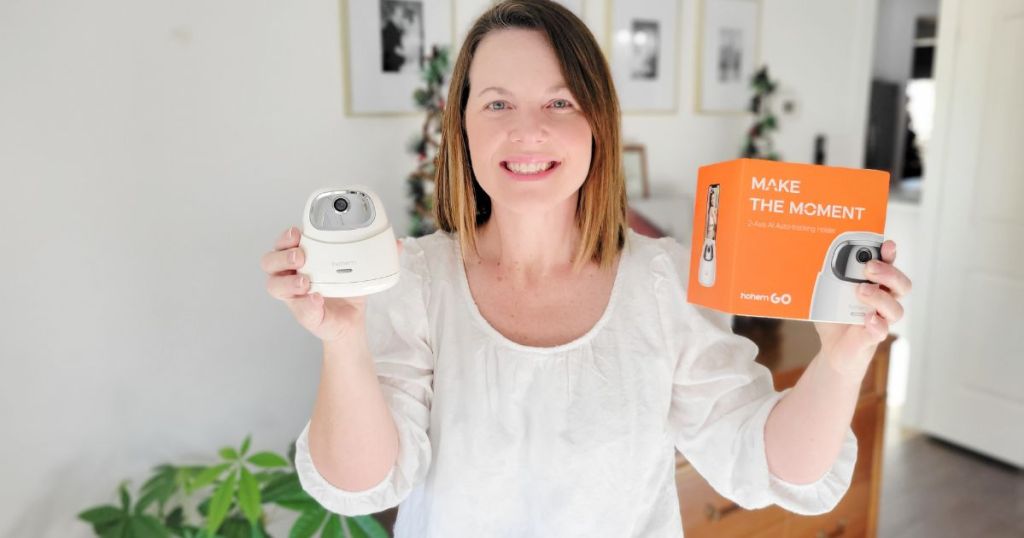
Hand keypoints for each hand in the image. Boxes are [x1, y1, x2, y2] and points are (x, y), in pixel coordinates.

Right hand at [261, 226, 402, 341]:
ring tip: (306, 282)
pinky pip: (297, 308)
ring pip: (274, 285)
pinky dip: (306, 304)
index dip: (285, 236)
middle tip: (302, 256)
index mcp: (302, 257)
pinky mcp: (303, 313)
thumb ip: (376, 255)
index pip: (283, 242)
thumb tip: (397, 243)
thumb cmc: (347, 289)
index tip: (297, 231)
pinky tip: (317, 300)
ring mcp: (293, 295)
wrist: (350, 320)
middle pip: (269, 261)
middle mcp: (291, 274)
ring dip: (288, 281)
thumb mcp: (361, 269)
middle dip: (283, 255)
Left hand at [813, 239, 911, 375]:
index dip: (890, 255)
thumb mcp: (828, 293)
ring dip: (880, 297)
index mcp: (875, 286)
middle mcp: (883, 301)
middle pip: (900, 285)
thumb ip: (827, 278)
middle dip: (888, 273)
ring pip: (895, 309)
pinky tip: (868, 319)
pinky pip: (881, 331)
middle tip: (869, 268)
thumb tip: (810, 257)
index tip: (886, 245)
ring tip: (861, 291)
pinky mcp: (872, 338)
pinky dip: (877, 324)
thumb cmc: (834, 317)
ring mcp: (880, 320)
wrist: (833, 349)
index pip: (890, 267)